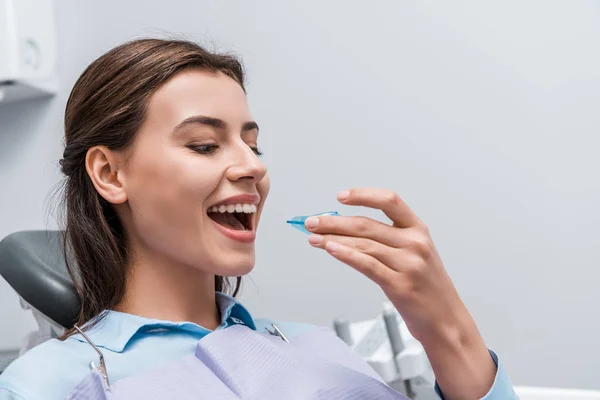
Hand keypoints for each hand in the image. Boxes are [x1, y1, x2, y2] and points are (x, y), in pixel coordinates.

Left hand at [305, 188, 496, 399]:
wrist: (446, 320)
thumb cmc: (425, 286)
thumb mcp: (414, 253)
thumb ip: (386, 239)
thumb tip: (343, 228)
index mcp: (418, 229)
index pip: (389, 201)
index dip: (363, 195)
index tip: (340, 196)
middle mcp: (415, 243)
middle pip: (366, 224)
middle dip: (334, 221)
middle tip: (312, 222)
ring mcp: (409, 264)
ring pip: (363, 243)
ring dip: (333, 239)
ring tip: (314, 238)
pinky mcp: (400, 285)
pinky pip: (367, 265)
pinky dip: (345, 254)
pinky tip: (330, 249)